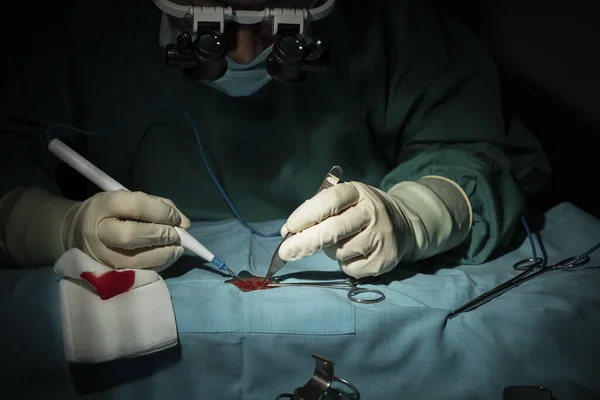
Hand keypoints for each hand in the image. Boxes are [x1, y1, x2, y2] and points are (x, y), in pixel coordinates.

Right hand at [63, 190, 190, 270]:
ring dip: (164, 254)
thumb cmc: (110, 212)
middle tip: (176, 235)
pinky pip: (138, 272)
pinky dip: (158, 265)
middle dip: (161, 235)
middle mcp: (99, 231)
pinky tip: (167, 257)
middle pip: (132, 235)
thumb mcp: (128, 198)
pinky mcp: (108, 273)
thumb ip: (157, 205)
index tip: (176, 218)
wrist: (77, 231)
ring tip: (177, 249)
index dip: (162, 212)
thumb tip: (184, 223)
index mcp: (103, 205)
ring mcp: (101, 256)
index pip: (136, 206)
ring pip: (136, 259)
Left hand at [278, 182, 413, 277]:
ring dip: (330, 252)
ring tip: (341, 243)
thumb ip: (318, 210)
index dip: (306, 214)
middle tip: (285, 252)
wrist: (403, 224)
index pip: (330, 200)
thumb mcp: (346, 200)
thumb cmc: (361, 211)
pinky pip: (350, 268)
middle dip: (304, 243)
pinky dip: (345, 264)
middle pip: (333, 230)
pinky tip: (354, 254)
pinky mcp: (384, 259)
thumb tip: (288, 231)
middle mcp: (372, 212)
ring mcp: (380, 236)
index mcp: (358, 192)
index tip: (289, 228)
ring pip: (339, 252)